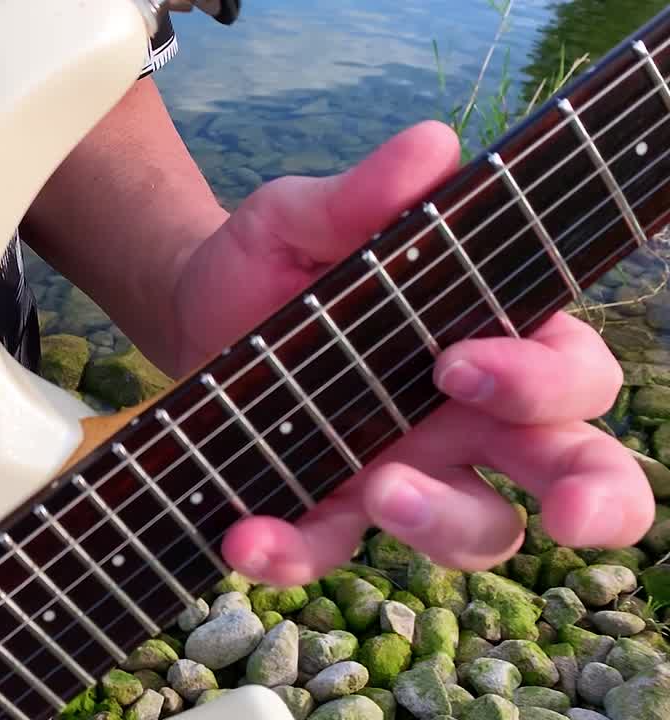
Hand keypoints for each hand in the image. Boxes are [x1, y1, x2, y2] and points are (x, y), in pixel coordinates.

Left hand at [166, 120, 654, 586]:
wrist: (189, 306)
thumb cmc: (274, 258)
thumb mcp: (303, 217)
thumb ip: (362, 195)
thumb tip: (432, 147)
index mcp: (490, 339)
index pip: (571, 373)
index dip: (543, 381)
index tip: (458, 359)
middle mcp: (467, 419)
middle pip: (575, 471)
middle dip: (596, 498)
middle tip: (570, 514)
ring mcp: (403, 472)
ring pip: (476, 532)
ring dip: (442, 524)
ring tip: (380, 487)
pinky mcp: (323, 508)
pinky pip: (328, 551)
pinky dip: (293, 555)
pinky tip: (246, 536)